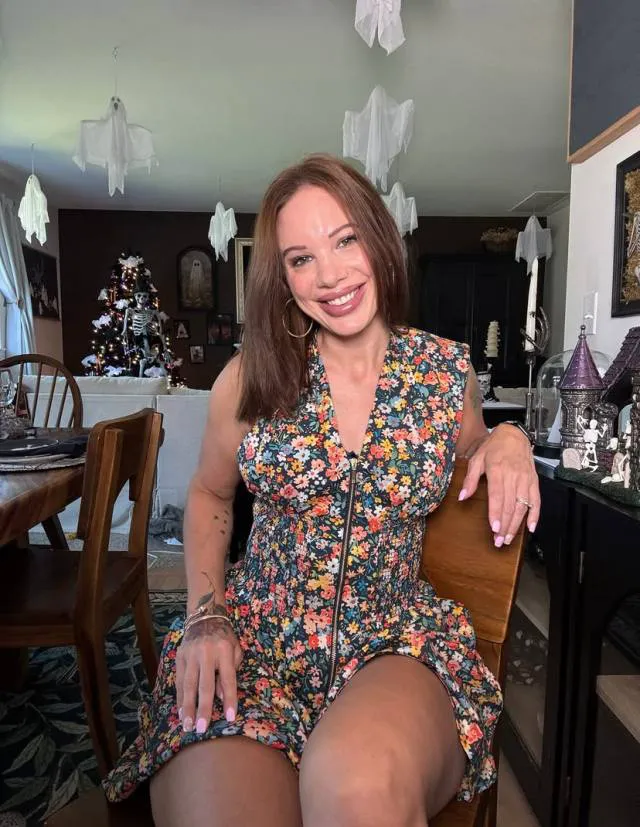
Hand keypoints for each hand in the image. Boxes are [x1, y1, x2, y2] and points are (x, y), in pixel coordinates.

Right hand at [176, 613, 242, 733]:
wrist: (205, 617)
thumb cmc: (224, 638)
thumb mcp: (235, 650)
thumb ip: (230, 672)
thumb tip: (221, 697)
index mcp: (224, 650)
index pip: (228, 679)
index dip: (230, 699)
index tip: (231, 718)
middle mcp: (206, 653)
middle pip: (205, 685)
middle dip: (203, 708)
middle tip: (201, 728)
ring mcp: (190, 655)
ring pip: (188, 685)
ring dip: (187, 707)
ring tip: (187, 725)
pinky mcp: (179, 657)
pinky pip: (180, 681)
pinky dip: (180, 698)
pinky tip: (181, 712)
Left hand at [459, 424, 538, 546]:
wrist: (514, 434)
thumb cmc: (493, 447)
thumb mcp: (477, 459)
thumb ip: (470, 479)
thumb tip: (462, 497)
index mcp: (497, 470)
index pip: (498, 495)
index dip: (496, 513)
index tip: (494, 528)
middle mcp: (513, 476)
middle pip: (510, 505)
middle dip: (505, 525)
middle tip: (499, 541)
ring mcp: (526, 479)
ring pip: (523, 506)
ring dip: (517, 524)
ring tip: (509, 538)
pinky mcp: (534, 481)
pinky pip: (536, 500)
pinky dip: (535, 515)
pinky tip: (531, 528)